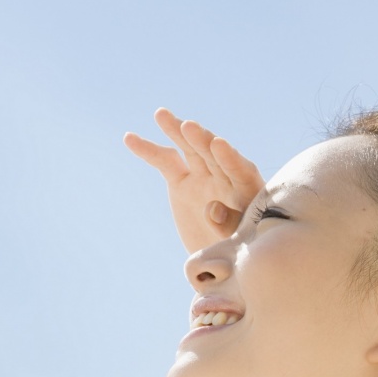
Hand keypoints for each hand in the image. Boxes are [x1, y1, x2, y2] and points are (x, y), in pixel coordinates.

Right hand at [123, 108, 265, 255]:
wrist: (220, 262)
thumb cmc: (237, 254)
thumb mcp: (237, 243)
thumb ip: (229, 224)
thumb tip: (213, 209)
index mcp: (248, 191)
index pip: (240, 171)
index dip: (229, 158)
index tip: (218, 145)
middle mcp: (226, 178)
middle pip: (214, 156)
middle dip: (202, 141)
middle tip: (188, 126)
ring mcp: (203, 176)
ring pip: (191, 150)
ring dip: (177, 132)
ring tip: (161, 114)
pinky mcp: (182, 181)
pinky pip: (166, 162)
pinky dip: (150, 151)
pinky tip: (129, 138)